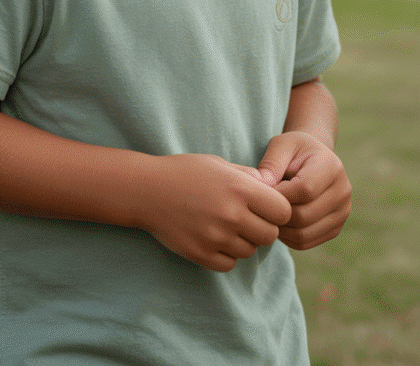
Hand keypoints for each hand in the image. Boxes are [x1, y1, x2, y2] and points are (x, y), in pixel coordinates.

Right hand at [141, 154, 291, 271]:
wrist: (146, 190)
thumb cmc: (184, 172)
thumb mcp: (219, 164)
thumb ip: (248, 177)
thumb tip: (273, 188)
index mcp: (240, 188)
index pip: (283, 211)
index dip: (277, 210)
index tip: (265, 207)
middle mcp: (231, 214)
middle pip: (270, 235)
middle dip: (263, 228)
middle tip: (247, 219)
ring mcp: (216, 237)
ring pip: (250, 251)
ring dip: (243, 241)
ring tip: (225, 225)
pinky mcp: (201, 254)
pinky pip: (230, 264)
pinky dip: (226, 255)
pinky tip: (214, 238)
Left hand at [258, 132, 351, 249]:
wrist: (313, 159)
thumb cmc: (294, 150)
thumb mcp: (281, 145)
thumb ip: (271, 163)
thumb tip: (261, 185)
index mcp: (332, 167)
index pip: (305, 190)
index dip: (279, 194)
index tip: (262, 190)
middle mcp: (343, 192)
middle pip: (303, 216)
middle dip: (277, 213)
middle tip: (262, 204)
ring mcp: (342, 213)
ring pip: (303, 234)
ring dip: (280, 228)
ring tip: (269, 212)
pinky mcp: (335, 229)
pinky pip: (306, 243)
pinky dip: (287, 237)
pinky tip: (279, 221)